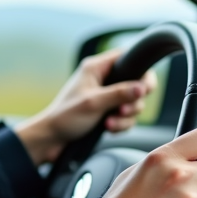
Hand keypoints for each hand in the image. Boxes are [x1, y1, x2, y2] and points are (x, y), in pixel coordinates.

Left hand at [15, 49, 156, 165]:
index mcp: (96, 67)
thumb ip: (119, 93)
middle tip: (123, 110)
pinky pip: (126, 117)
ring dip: (126, 117)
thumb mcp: (93, 103)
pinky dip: (121, 124)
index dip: (141, 71)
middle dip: (133, 101)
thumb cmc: (64, 117)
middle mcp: (103, 79)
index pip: (128, 57)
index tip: (144, 88)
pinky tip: (108, 129)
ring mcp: (106, 96)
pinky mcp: (107, 112)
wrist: (51, 140)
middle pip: (136, 84)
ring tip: (109, 123)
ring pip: (132, 103)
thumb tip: (141, 87)